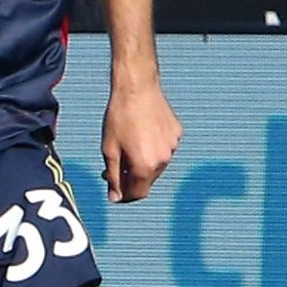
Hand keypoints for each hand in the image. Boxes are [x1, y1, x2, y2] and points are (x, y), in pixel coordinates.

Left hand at [101, 83, 180, 201]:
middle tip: (114, 166)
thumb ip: (113, 176)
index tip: (114, 191)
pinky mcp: (177, 133)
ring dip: (143, 161)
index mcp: (145, 166)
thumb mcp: (109, 149)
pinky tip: (141, 131)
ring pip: (156, 164)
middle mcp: (163, 160)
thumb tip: (116, 198)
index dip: (124, 195)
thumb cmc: (118, 117)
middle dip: (131, 177)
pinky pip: (164, 147)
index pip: (137, 193)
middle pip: (147, 179)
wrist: (137, 88)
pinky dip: (153, 146)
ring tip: (128, 144)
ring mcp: (173, 146)